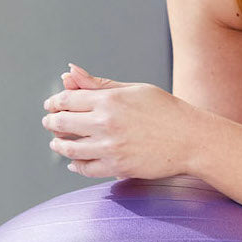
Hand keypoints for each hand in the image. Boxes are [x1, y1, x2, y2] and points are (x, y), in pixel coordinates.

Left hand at [42, 62, 194, 179]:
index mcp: (109, 100)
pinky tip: (74, 162)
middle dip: (51, 122)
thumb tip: (69, 72)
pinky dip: (75, 165)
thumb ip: (99, 84)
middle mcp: (106, 124)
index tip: (51, 105)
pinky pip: (85, 169)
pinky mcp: (117, 167)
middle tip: (50, 122)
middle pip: (62, 124)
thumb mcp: (133, 90)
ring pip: (69, 149)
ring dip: (59, 145)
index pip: (67, 99)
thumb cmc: (165, 110)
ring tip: (58, 143)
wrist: (191, 139)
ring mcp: (110, 148)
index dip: (54, 102)